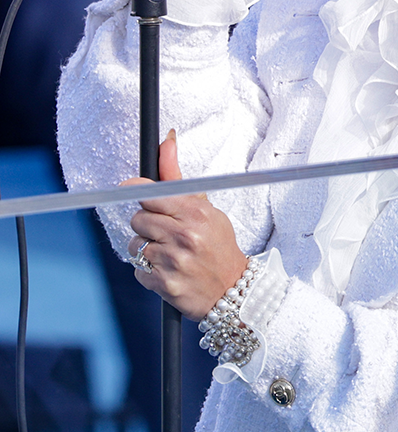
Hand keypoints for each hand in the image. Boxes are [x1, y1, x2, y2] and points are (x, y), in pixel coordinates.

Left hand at [125, 131, 247, 319]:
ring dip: (146, 249)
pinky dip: (148, 271)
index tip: (130, 189)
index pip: (149, 194)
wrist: (234, 290)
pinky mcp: (164, 283)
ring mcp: (173, 261)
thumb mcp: (205, 208)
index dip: (136, 191)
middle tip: (165, 231)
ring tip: (168, 253)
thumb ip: (177, 177)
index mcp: (195, 213)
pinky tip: (168, 270)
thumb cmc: (218, 246)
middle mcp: (184, 236)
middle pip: (137, 219)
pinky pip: (137, 270)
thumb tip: (167, 141)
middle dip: (147, 225)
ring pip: (134, 245)